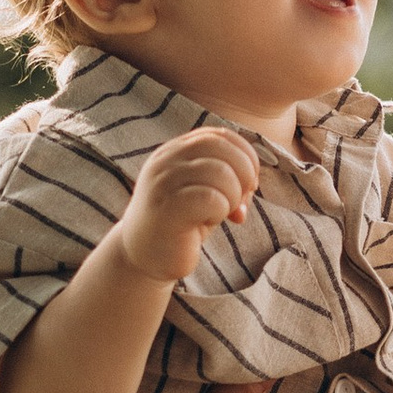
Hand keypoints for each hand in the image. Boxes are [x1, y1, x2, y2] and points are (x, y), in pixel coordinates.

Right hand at [115, 128, 261, 285]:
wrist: (141, 258)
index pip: (218, 134)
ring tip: (221, 213)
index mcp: (173, 151)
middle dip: (244, 173)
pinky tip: (207, 222)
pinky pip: (211, 199)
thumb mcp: (204, 193)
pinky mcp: (167, 209)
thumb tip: (251, 182)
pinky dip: (221, 211)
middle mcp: (165, 161)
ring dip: (233, 196)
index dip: (244, 154)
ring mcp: (163, 183)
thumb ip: (226, 178)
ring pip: (220, 172)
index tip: (248, 182)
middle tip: (239, 201)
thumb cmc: (179, 225)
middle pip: (221, 147)